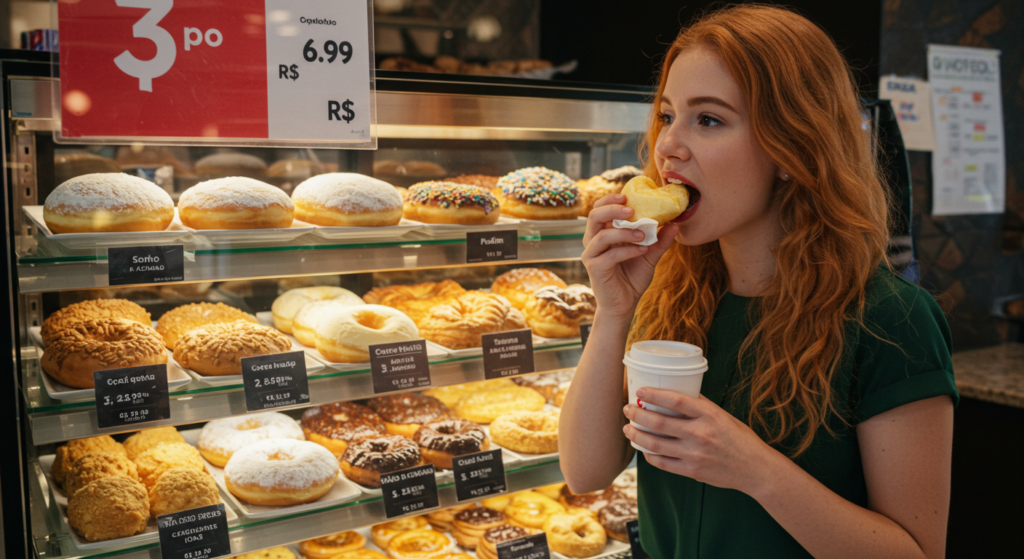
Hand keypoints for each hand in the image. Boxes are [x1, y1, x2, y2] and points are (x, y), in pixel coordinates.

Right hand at [582, 194, 677, 319]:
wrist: (624, 304)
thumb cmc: (632, 278)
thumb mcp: (649, 256)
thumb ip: (659, 240)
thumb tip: (675, 224)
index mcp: (603, 233)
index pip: (599, 209)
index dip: (610, 200)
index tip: (627, 196)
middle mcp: (593, 241)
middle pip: (594, 216)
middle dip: (612, 209)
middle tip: (631, 209)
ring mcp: (592, 255)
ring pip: (601, 235)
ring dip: (623, 231)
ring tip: (643, 234)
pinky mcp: (594, 268)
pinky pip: (610, 254)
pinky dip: (628, 250)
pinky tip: (642, 250)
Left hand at [622, 387, 782, 494]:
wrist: (755, 469)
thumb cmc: (740, 438)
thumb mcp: (723, 415)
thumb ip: (701, 406)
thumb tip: (677, 392)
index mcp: (709, 415)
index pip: (675, 400)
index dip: (654, 394)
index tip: (640, 391)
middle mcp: (700, 434)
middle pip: (659, 422)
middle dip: (638, 414)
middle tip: (627, 409)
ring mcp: (695, 454)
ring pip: (656, 444)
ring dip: (637, 435)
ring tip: (628, 428)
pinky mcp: (692, 471)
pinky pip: (663, 463)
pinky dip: (650, 455)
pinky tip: (644, 449)